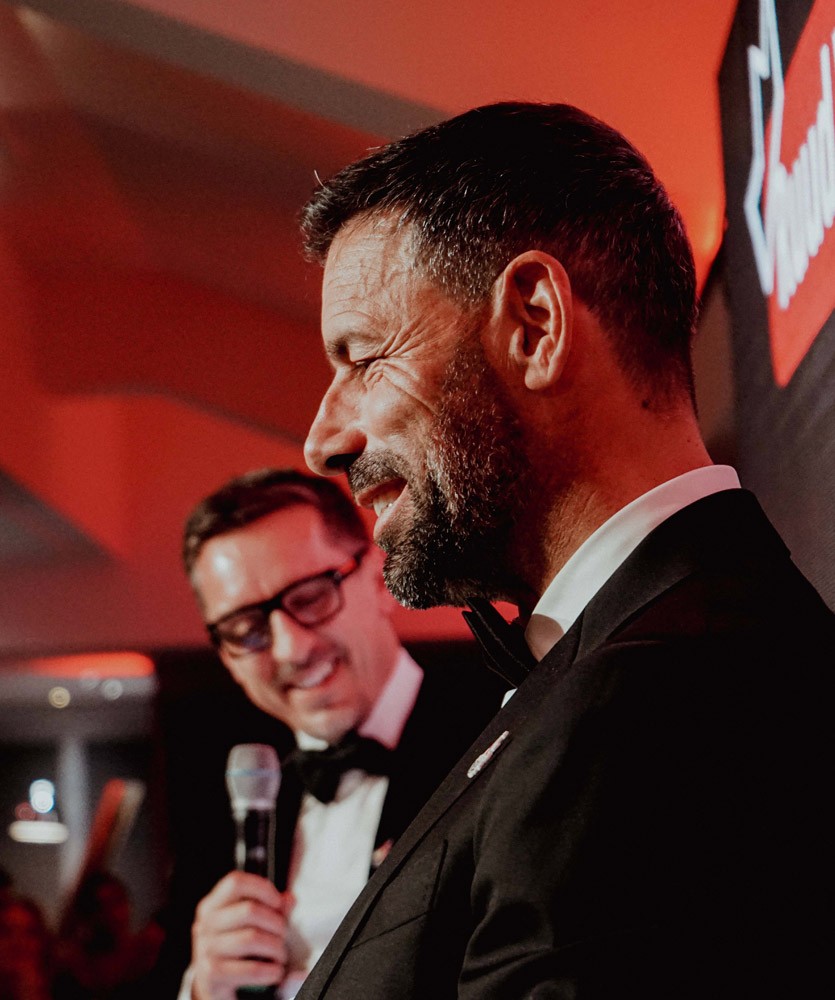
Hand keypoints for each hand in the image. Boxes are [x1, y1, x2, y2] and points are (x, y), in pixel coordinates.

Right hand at [191, 871, 288, 999]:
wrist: (213, 990)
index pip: (236, 882)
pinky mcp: (211, 976)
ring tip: (280, 955)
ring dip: (275, 947)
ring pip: (252, 938)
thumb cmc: (235, 951)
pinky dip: (270, 970)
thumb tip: (289, 899)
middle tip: (283, 935)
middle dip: (276, 923)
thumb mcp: (249, 926)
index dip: (262, 888)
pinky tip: (275, 972)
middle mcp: (205, 925)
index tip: (278, 902)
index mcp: (211, 906)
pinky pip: (251, 968)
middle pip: (249, 910)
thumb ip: (270, 909)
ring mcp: (205, 950)